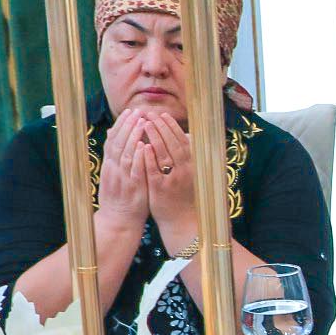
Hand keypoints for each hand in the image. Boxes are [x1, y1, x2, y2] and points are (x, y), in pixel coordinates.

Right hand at [95, 115, 152, 232]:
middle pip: (118, 142)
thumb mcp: (115, 175)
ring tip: (141, 121)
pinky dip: (137, 156)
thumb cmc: (120, 198)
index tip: (129, 111)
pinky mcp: (132, 187)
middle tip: (136, 111)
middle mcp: (114, 169)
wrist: (118, 221)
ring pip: (125, 152)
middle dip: (128, 125)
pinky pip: (134, 169)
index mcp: (110, 166)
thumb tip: (114, 136)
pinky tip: (143, 145)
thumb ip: (115, 157)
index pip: (113, 140)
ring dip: (133, 136)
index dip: (121, 125)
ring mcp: (122, 178)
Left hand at [135, 113, 196, 245]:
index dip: (172, 126)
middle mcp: (185, 170)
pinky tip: (143, 146)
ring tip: (145, 123)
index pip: (182, 140)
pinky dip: (150, 157)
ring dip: (155, 136)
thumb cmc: (185, 195)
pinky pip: (155, 170)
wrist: (182, 221)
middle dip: (161, 126)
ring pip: (165, 154)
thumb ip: (189, 156)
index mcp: (192, 165)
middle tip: (150, 113)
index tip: (162, 114)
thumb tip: (188, 136)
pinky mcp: (161, 189)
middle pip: (173, 143)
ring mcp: (173, 179)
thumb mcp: (191, 174)